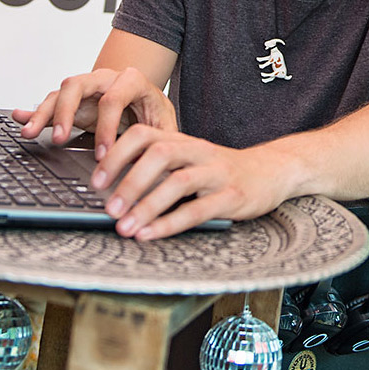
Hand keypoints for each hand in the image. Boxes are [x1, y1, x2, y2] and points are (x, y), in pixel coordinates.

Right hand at [13, 67, 176, 157]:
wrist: (145, 101)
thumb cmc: (154, 113)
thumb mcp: (164, 125)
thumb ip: (158, 140)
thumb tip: (154, 164)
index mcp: (131, 81)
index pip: (113, 99)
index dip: (107, 127)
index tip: (104, 155)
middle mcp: (103, 79)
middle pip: (77, 85)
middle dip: (65, 112)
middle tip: (59, 138)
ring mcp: (85, 88)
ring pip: (59, 93)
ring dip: (43, 113)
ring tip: (29, 132)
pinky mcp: (71, 101)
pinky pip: (49, 103)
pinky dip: (33, 112)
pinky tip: (19, 119)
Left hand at [92, 125, 290, 239]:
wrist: (273, 171)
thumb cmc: (222, 169)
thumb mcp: (190, 159)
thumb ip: (158, 166)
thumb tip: (111, 186)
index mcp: (183, 141)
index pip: (144, 135)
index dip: (116, 154)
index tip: (96, 179)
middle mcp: (198, 152)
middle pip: (159, 154)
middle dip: (129, 181)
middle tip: (108, 207)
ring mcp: (217, 174)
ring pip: (178, 182)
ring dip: (147, 205)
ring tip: (124, 227)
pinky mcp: (232, 197)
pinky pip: (198, 210)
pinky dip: (170, 223)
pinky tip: (150, 235)